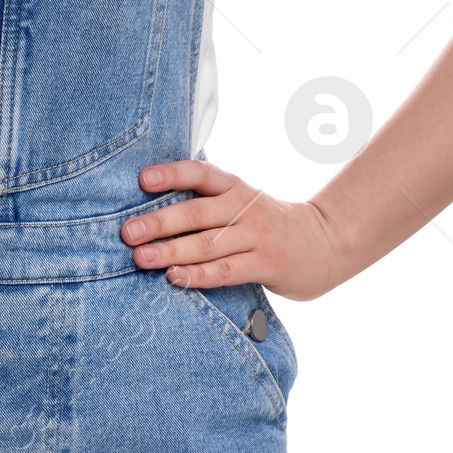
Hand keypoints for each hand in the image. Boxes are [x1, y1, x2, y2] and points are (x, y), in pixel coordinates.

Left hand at [120, 160, 347, 301]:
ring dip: (172, 251)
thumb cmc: (268, 223)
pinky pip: (227, 271)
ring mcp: (257, 237)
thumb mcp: (242, 201)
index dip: (172, 174)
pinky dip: (199, 275)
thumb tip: (150, 207)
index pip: (201, 174)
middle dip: (160, 222)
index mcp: (235, 187)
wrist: (325, 242)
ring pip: (208, 244)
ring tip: (141, 257)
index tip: (142, 179)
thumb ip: (207, 202)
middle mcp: (245, 208)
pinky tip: (175, 278)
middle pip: (197, 213)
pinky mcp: (267, 265)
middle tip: (127, 231)